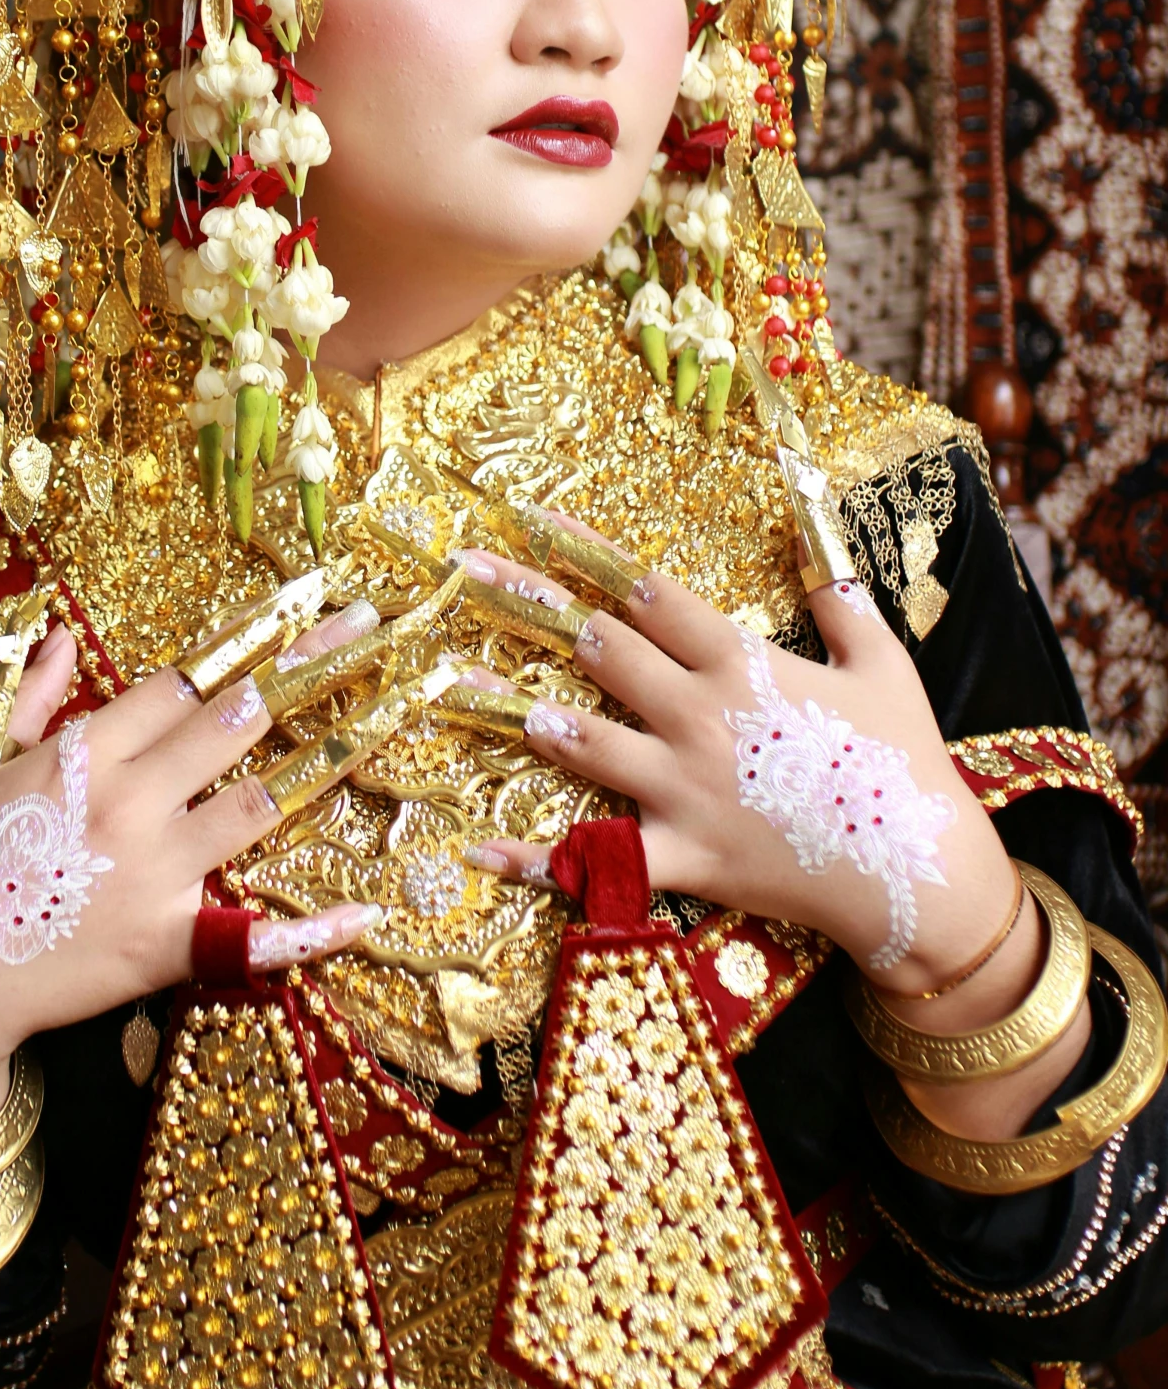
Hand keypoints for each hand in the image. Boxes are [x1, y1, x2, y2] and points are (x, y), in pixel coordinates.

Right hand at [0, 605, 377, 1252]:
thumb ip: (27, 699)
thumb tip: (56, 633)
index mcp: (83, 756)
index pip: (178, 685)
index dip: (240, 643)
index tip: (294, 608)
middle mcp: (131, 803)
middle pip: (234, 722)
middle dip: (303, 670)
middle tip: (360, 629)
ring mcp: (156, 874)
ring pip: (260, 804)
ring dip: (323, 761)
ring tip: (384, 719)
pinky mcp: (169, 944)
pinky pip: (253, 934)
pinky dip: (311, 931)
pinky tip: (363, 914)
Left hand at [458, 530, 1015, 992]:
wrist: (920, 871)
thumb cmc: (905, 762)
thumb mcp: (883, 664)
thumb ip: (842, 599)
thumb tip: (818, 540)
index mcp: (742, 664)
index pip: (650, 591)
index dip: (585, 550)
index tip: (531, 517)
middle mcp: (699, 716)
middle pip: (601, 649)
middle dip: (530, 604)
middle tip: (469, 571)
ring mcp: (684, 788)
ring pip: (584, 741)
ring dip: (526, 711)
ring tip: (468, 685)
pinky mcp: (682, 856)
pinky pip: (597, 861)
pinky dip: (536, 860)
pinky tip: (479, 849)